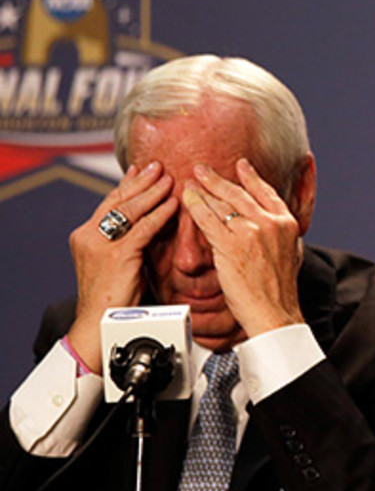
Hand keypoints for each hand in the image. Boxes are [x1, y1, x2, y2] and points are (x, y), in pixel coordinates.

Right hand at [66, 162, 176, 371]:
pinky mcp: (117, 256)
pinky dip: (160, 215)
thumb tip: (147, 225)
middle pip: (117, 200)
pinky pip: (142, 229)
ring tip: (169, 179)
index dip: (127, 185)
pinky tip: (173, 205)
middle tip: (157, 166)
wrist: (99, 324)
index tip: (139, 170)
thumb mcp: (118, 263)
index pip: (108, 203)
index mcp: (85, 236)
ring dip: (152, 193)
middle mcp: (88, 236)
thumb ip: (127, 243)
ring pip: (129, 210)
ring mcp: (100, 245)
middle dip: (140, 182)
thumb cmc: (114, 299)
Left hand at [181, 158, 304, 338]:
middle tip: (203, 169)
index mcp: (288, 224)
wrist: (275, 312)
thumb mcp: (292, 255)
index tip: (241, 166)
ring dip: (203, 190)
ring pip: (221, 204)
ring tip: (190, 181)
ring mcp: (251, 232)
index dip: (251, 177)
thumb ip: (282, 237)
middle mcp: (271, 223)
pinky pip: (208, 219)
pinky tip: (187, 199)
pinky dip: (195, 207)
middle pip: (240, 194)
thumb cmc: (279, 292)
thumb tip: (275, 228)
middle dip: (218, 179)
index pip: (266, 193)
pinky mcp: (230, 245)